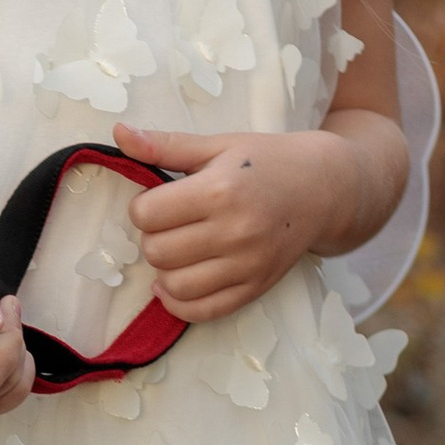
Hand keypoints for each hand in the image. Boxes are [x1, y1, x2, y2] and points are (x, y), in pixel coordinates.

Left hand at [114, 119, 404, 324]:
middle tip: (172, 223)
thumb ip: (166, 145)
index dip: (144, 207)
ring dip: (164, 271)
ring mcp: (247, 265)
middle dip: (154, 236)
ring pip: (173, 286)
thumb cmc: (267, 162)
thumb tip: (118, 134)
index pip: (146, 214)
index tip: (161, 199)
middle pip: (156, 251)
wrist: (326, 188)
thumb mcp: (218, 145)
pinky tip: (176, 284)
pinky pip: (202, 311)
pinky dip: (179, 303)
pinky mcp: (256, 288)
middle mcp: (235, 231)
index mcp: (220, 190)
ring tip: (178, 250)